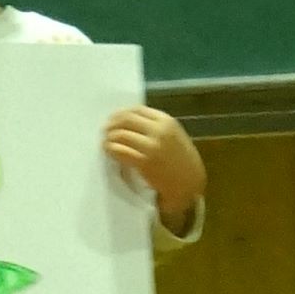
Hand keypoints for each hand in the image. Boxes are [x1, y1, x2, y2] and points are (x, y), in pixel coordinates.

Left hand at [104, 105, 203, 225]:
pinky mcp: (144, 162)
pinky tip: (109, 151)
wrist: (189, 183)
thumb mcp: (174, 136)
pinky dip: (111, 149)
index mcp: (167, 121)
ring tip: (106, 142)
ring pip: (121, 134)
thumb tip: (129, 122)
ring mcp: (152, 146)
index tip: (113, 119)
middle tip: (105, 131)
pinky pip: (121, 151)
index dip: (121, 113)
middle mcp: (159, 130)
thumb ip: (156, 127)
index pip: (137, 109)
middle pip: (126, 119)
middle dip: (112, 124)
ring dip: (109, 138)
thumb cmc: (182, 161)